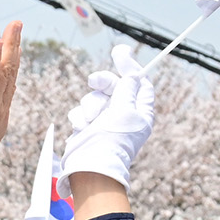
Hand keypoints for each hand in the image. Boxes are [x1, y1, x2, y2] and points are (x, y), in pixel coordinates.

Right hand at [60, 42, 154, 185]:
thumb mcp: (124, 110)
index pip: (140, 83)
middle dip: (103, 83)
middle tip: (94, 81)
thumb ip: (127, 89)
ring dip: (90, 106)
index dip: (131, 67)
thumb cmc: (111, 141)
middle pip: (115, 86)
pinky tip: (81, 127)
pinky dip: (80, 117)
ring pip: (95, 97)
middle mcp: (123, 114)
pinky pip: (82, 110)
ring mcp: (105, 120)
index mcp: (140, 112)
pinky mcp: (88, 125)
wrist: (89, 166)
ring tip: (89, 121)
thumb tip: (131, 76)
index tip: (120, 53)